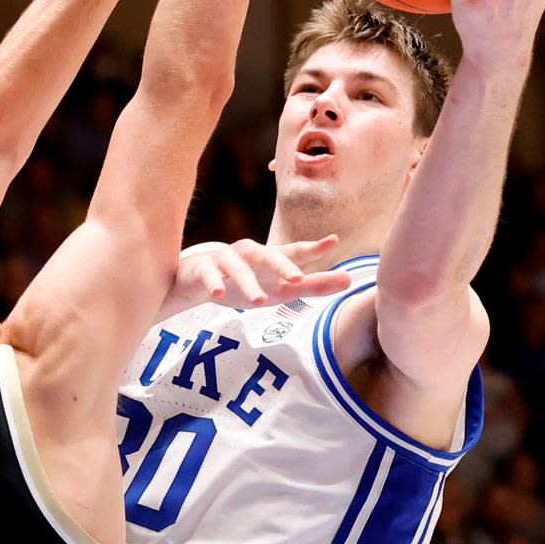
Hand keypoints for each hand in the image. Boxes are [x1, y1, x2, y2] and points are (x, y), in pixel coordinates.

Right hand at [172, 235, 350, 308]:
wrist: (194, 279)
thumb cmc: (244, 282)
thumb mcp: (278, 288)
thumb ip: (312, 285)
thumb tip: (349, 280)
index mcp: (268, 258)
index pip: (292, 251)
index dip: (312, 248)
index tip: (333, 242)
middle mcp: (248, 254)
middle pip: (266, 255)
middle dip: (280, 266)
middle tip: (296, 279)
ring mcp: (223, 260)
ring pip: (237, 268)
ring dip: (248, 283)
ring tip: (258, 302)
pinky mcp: (201, 270)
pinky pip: (207, 276)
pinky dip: (213, 283)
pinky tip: (218, 295)